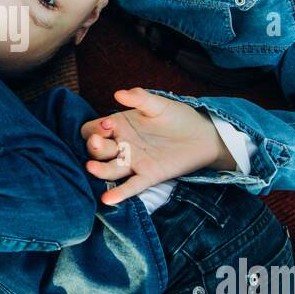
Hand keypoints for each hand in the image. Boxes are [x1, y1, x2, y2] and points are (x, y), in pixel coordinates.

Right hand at [81, 88, 235, 205]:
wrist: (203, 136)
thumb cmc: (178, 117)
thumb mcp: (158, 104)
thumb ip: (139, 98)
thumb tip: (118, 94)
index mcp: (119, 126)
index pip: (91, 130)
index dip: (94, 129)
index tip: (107, 126)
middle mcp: (121, 146)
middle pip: (97, 151)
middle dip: (94, 147)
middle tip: (99, 143)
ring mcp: (133, 163)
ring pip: (110, 169)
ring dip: (100, 170)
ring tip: (92, 168)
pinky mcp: (148, 176)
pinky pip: (131, 186)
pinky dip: (119, 193)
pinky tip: (107, 199)